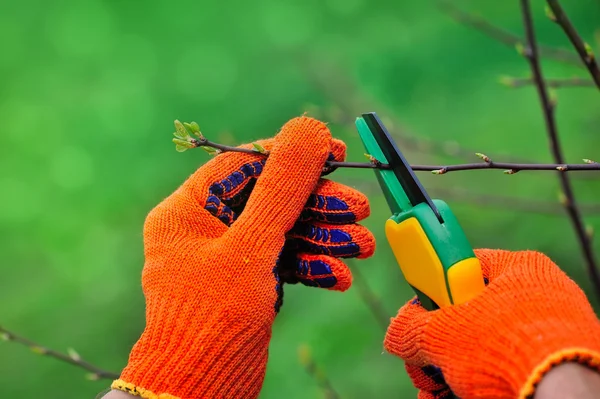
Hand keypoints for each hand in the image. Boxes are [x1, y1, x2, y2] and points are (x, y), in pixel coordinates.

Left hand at [110, 116, 374, 398]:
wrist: (201, 389)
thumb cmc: (214, 316)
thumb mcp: (253, 245)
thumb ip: (282, 187)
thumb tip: (307, 128)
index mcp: (189, 209)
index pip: (246, 164)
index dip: (292, 156)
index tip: (334, 152)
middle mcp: (206, 228)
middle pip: (271, 198)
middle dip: (318, 205)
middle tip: (359, 209)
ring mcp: (227, 257)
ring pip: (282, 232)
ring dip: (324, 237)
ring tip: (363, 246)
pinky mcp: (246, 284)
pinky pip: (282, 262)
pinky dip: (311, 267)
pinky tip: (340, 278)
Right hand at [384, 249, 599, 398]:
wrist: (565, 396)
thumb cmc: (509, 349)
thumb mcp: (443, 335)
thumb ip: (410, 329)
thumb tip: (395, 335)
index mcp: (520, 268)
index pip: (464, 266)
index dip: (434, 289)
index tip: (418, 311)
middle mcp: (538, 295)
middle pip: (469, 316)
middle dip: (438, 347)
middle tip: (425, 365)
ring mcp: (551, 331)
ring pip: (484, 348)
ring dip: (451, 371)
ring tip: (437, 390)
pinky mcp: (558, 363)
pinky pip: (506, 367)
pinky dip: (478, 384)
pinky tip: (458, 396)